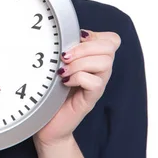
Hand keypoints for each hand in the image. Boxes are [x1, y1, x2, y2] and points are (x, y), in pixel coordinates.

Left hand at [33, 29, 120, 146]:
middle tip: (65, 57)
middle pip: (110, 46)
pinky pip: (96, 83)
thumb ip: (66, 50)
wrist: (46, 124)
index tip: (74, 41)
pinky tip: (65, 83)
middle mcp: (99, 71)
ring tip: (63, 71)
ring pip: (105, 63)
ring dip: (81, 63)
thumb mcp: (56, 65)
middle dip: (85, 47)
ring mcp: (97, 85)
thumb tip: (64, 34)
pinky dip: (79, 78)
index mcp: (93, 59)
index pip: (111, 39)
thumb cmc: (49, 93)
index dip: (94, 35)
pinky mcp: (90, 99)